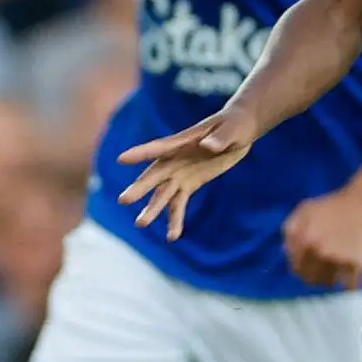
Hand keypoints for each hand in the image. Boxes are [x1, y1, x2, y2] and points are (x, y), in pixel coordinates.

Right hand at [116, 103, 258, 239]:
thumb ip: (220, 138)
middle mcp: (176, 158)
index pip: (160, 147)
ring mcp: (180, 173)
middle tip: (124, 200)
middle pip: (156, 175)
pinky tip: (172, 237)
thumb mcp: (232, 130)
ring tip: (140, 224)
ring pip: (163, 193)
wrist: (239, 131)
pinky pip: (179, 203)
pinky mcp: (189, 184)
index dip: (141, 153)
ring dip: (153, 208)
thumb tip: (208, 146)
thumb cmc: (234, 124)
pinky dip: (175, 219)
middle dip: (140, 187)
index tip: (121, 159)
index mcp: (183, 141)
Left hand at [282, 181, 361, 288]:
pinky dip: (350, 285)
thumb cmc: (333, 205)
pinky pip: (351, 285)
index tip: (308, 269)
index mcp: (302, 238)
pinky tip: (351, 281)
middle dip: (316, 278)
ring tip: (337, 275)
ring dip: (332, 281)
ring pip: (330, 283)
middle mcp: (318, 250)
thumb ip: (290, 231)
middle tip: (323, 274)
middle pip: (312, 279)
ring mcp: (338, 258)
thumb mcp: (304, 210)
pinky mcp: (358, 263)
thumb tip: (287, 252)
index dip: (302, 270)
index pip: (296, 268)